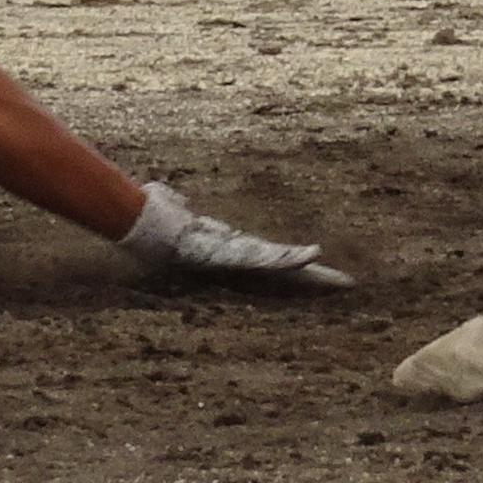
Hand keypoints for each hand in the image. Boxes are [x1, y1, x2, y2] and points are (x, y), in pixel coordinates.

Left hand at [118, 180, 351, 292]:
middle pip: (280, 273)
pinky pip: (264, 259)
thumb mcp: (170, 207)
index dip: (289, 266)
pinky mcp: (229, 254)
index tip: (313, 266)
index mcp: (222, 251)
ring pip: (278, 269)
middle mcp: (232, 260)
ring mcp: (232, 260)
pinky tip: (312, 257)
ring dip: (309, 274)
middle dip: (311, 280)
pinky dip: (289, 258)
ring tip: (339, 279)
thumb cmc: (149, 214)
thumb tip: (174, 199)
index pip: (263, 261)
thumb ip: (175, 204)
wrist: (137, 222)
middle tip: (345, 284)